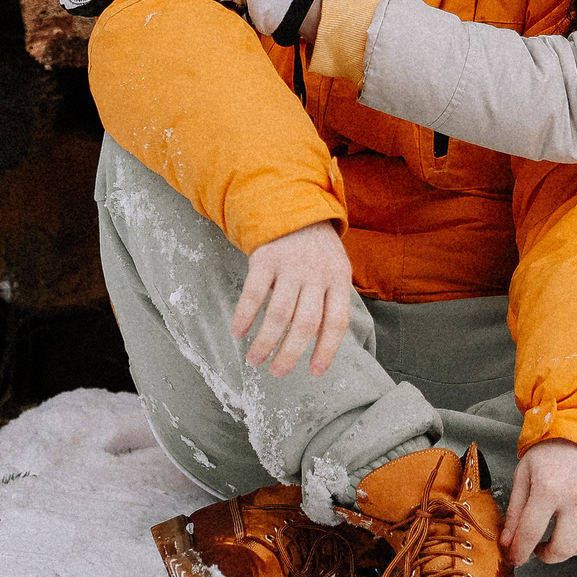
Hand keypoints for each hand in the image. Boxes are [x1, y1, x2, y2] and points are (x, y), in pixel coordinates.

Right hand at [229, 221, 353, 378]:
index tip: (314, 372)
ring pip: (278, 314)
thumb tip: (321, 345)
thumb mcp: (335, 268)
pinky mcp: (265, 258)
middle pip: (305, 324)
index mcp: (339, 279)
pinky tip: (237, 333)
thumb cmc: (316, 248)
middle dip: (290, 354)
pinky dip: (244, 317)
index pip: (336, 323)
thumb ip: (330, 300)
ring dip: (265, 342)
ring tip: (255, 360)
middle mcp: (316, 274)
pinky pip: (253, 294)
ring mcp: (290, 266)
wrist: (293, 203)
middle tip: (277, 373)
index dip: (326, 350)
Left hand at [501, 439, 576, 565]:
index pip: (529, 534)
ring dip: (569, 549)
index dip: (519, 553)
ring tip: (559, 536)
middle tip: (539, 549)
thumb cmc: (551, 451)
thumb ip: (515, 510)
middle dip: (547, 557)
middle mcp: (575, 499)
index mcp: (547, 489)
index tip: (516, 559)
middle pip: (562, 549)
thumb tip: (507, 542)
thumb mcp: (525, 473)